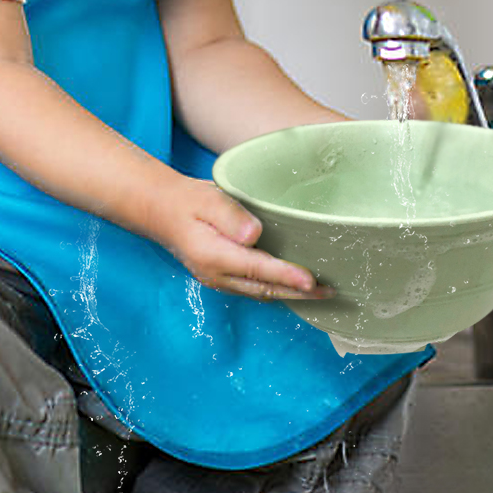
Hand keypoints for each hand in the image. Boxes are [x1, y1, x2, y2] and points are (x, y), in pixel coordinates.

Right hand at [153, 176, 329, 301]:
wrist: (162, 211)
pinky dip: (277, 289)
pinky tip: (292, 284)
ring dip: (291, 294)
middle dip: (299, 293)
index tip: (311, 281)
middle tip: (330, 291)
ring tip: (320, 292)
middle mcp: (218, 276)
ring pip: (262, 293)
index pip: (258, 269)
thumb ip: (230, 215)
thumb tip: (254, 234)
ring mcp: (219, 281)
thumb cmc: (187, 201)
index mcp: (214, 256)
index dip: (287, 275)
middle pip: (265, 289)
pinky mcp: (222, 278)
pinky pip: (255, 289)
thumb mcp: (207, 199)